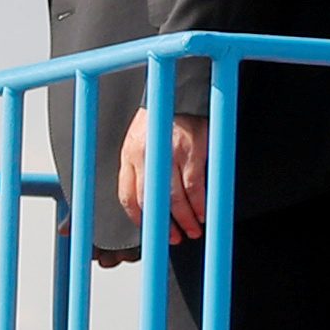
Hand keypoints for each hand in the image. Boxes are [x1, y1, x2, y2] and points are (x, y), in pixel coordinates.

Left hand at [112, 109, 207, 241]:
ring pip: (174, 198)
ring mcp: (169, 154)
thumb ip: (137, 168)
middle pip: (150, 201)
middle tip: (172, 238)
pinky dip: (199, 204)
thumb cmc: (160, 118)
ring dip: (184, 219)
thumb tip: (141, 199)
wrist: (179, 91)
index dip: (138, 217)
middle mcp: (146, 156)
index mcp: (129, 156)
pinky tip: (203, 214)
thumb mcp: (138, 141)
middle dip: (162, 225)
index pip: (127, 196)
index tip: (149, 229)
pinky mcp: (191, 151)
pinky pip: (194, 186)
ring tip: (191, 231)